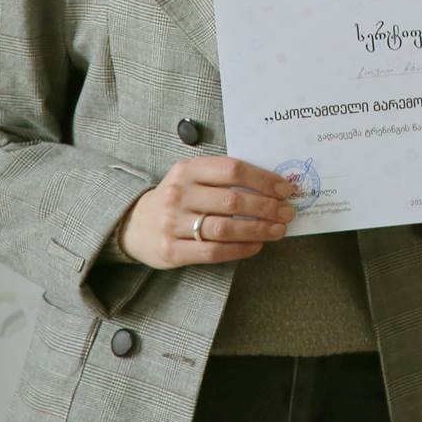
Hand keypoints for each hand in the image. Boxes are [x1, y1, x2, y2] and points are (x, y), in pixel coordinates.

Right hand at [116, 156, 298, 267]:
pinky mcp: (171, 251)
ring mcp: (172, 223)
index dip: (263, 179)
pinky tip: (257, 246)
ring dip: (258, 229)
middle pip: (232, 200)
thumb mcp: (191, 178)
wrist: (133, 226)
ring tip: (279, 230)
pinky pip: (213, 252)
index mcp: (187, 170)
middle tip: (288, 212)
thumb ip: (222, 178)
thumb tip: (271, 185)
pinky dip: (240, 249)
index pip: (232, 169)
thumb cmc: (176, 199)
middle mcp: (178, 194)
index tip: (286, 188)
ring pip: (225, 228)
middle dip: (267, 207)